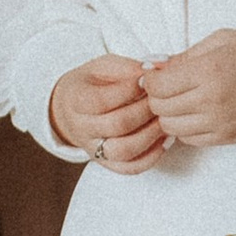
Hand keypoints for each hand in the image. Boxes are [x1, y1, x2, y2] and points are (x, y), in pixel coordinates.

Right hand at [48, 55, 166, 172]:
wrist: (72, 109)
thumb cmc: (92, 84)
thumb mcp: (103, 67)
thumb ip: (127, 68)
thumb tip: (154, 70)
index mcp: (75, 100)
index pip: (101, 100)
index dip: (128, 90)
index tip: (146, 80)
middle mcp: (81, 127)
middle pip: (116, 125)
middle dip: (144, 112)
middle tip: (160, 100)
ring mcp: (92, 148)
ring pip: (123, 151)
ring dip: (150, 136)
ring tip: (164, 121)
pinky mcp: (106, 162)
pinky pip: (129, 168)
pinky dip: (150, 157)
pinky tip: (163, 141)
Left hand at [140, 31, 235, 147]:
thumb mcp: (222, 40)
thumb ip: (185, 55)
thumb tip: (153, 67)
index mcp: (208, 71)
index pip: (157, 85)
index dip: (151, 80)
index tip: (158, 75)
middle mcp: (212, 100)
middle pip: (159, 108)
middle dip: (157, 97)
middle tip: (167, 87)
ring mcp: (221, 123)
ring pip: (171, 127)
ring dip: (169, 115)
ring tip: (181, 100)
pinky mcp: (229, 138)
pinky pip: (190, 140)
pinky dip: (185, 128)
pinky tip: (196, 113)